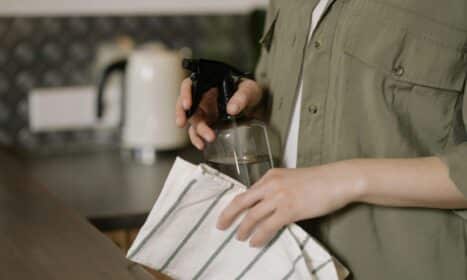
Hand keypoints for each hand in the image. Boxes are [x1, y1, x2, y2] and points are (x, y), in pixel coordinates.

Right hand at [175, 78, 262, 149]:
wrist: (255, 105)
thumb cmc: (249, 92)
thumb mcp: (248, 89)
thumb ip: (241, 97)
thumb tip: (231, 109)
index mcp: (208, 84)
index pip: (190, 85)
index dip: (185, 94)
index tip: (187, 105)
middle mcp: (202, 97)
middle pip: (185, 105)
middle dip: (183, 114)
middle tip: (183, 122)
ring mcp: (204, 112)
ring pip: (192, 121)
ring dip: (197, 131)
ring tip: (208, 138)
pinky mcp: (207, 123)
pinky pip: (197, 132)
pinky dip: (197, 139)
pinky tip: (202, 144)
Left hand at [216, 161, 365, 246]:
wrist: (337, 180)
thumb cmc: (318, 180)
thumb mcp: (291, 178)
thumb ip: (277, 187)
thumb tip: (266, 204)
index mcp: (271, 175)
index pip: (247, 191)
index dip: (235, 204)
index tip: (228, 213)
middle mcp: (271, 184)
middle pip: (242, 201)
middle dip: (228, 215)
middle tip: (220, 226)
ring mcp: (279, 197)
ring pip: (252, 216)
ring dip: (243, 229)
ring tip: (240, 238)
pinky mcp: (289, 210)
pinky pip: (268, 226)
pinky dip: (259, 236)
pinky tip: (255, 242)